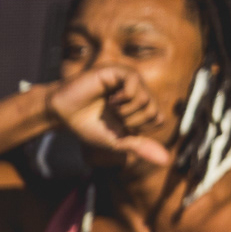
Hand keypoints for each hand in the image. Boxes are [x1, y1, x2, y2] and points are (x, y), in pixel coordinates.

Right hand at [48, 68, 171, 166]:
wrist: (63, 114)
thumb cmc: (89, 126)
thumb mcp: (118, 141)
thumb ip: (142, 147)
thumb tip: (167, 160)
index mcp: (139, 107)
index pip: (158, 118)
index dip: (140, 128)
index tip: (121, 127)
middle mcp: (137, 92)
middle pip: (153, 110)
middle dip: (132, 122)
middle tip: (113, 118)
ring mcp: (128, 80)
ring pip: (146, 99)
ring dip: (126, 111)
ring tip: (110, 108)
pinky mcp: (117, 71)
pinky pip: (135, 82)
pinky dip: (124, 97)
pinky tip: (111, 99)